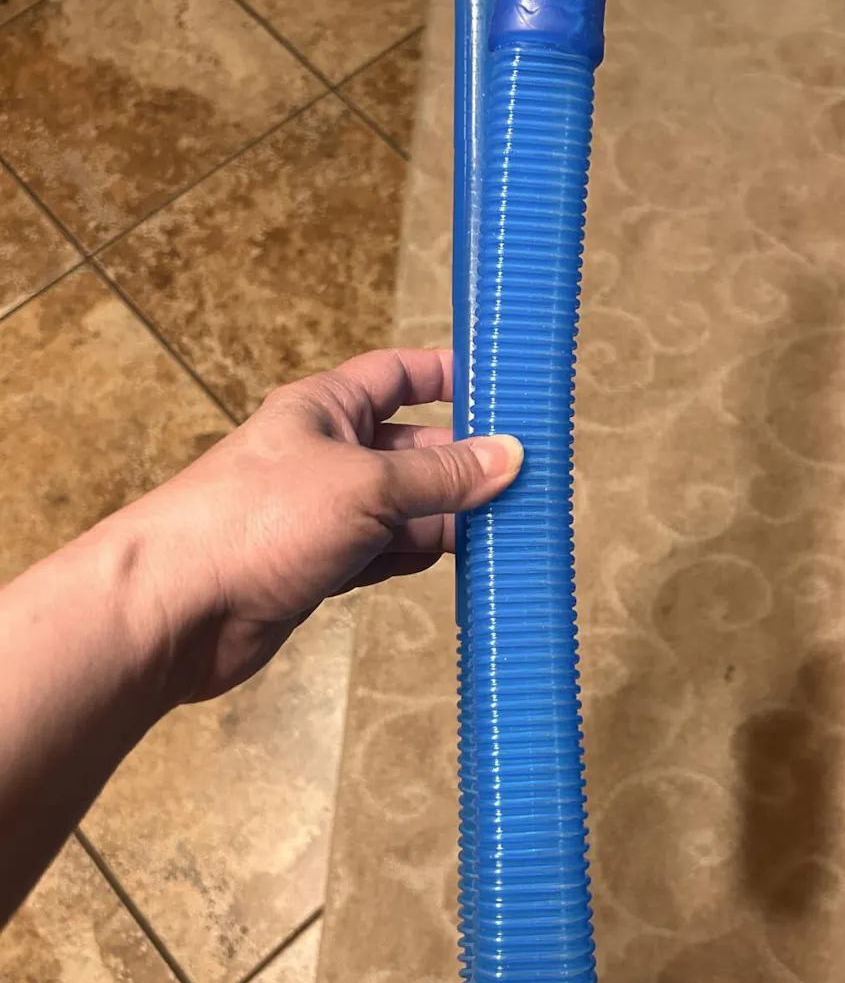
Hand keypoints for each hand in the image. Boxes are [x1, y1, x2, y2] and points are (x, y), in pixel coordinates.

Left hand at [117, 348, 521, 705]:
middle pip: (412, 449)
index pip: (399, 375)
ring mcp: (322, 515)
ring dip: (450, 518)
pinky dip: (420, 557)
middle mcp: (325, 455)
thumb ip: (442, 475)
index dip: (449, 375)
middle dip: (465, 464)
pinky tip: (462, 563)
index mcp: (326, 409)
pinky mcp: (318, 567)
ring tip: (511, 529)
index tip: (504, 385)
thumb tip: (508, 456)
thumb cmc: (258, 520)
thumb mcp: (367, 485)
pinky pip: (385, 553)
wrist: (178, 607)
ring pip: (404, 508)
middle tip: (528, 481)